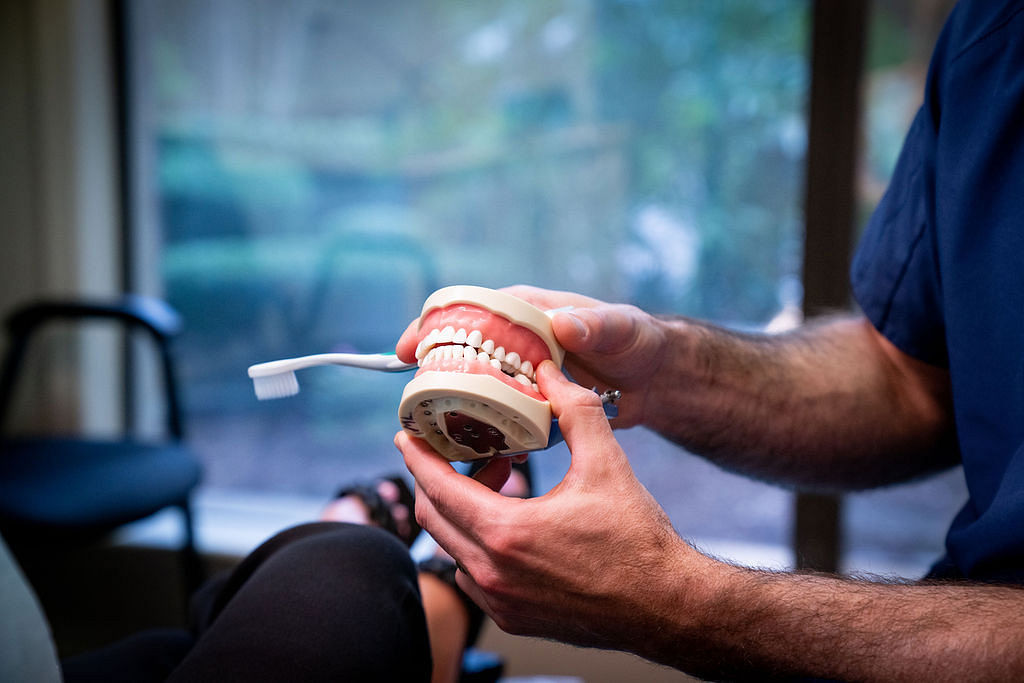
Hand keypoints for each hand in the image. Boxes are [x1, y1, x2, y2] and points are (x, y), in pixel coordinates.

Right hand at [395, 285, 669, 427]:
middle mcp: (516, 342)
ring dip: (460, 414)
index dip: (433, 327)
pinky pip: (501, 419)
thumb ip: (595, 326)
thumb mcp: (621, 329)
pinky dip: (491, 437)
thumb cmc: (638, 340)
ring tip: (441, 439)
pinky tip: (490, 459)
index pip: (468, 310)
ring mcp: (521, 376)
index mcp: (527, 312)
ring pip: (476, 392)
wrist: (658, 379)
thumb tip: (562, 325)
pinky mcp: (532, 405)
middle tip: (413, 407)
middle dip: (434, 378)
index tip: (408, 349)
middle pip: (461, 355)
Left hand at [397, 360, 698, 649]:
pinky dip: (476, 546)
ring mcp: (501, 602)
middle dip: (437, 480)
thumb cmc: (638, 541)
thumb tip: (550, 372)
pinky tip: (510, 524)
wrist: (667, 604)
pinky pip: (473, 577)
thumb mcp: (607, 464)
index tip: (406, 435)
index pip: (438, 489)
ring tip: (497, 483)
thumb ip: (575, 411)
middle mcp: (494, 574)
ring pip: (452, 549)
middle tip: (454, 452)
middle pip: (435, 519)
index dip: (417, 457)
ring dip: (461, 513)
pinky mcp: (514, 619)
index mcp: (507, 533)